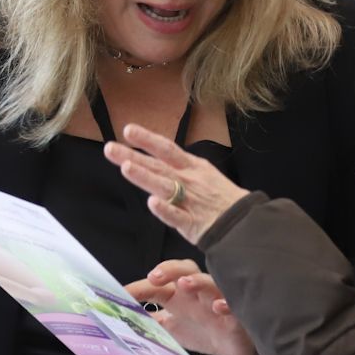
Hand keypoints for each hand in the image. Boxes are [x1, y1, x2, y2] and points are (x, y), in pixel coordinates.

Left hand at [103, 124, 249, 244]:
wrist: (245, 222)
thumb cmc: (223, 199)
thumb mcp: (204, 174)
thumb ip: (180, 169)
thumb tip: (157, 162)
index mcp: (192, 167)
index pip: (166, 149)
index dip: (147, 139)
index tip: (127, 130)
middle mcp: (189, 181)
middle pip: (157, 166)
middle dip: (132, 157)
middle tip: (109, 149)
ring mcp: (190, 201)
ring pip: (164, 187)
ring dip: (145, 177)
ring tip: (126, 167)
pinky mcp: (193, 224)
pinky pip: (177, 216)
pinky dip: (165, 210)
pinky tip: (152, 203)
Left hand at [128, 260, 258, 354]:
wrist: (234, 348)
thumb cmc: (204, 332)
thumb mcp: (171, 330)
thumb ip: (150, 323)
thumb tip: (123, 321)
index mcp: (178, 296)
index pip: (157, 286)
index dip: (140, 288)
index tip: (123, 294)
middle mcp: (196, 293)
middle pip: (185, 270)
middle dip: (170, 269)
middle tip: (155, 277)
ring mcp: (217, 300)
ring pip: (209, 282)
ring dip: (197, 281)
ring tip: (185, 284)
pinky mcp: (236, 313)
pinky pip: (233, 304)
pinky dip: (226, 304)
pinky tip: (218, 308)